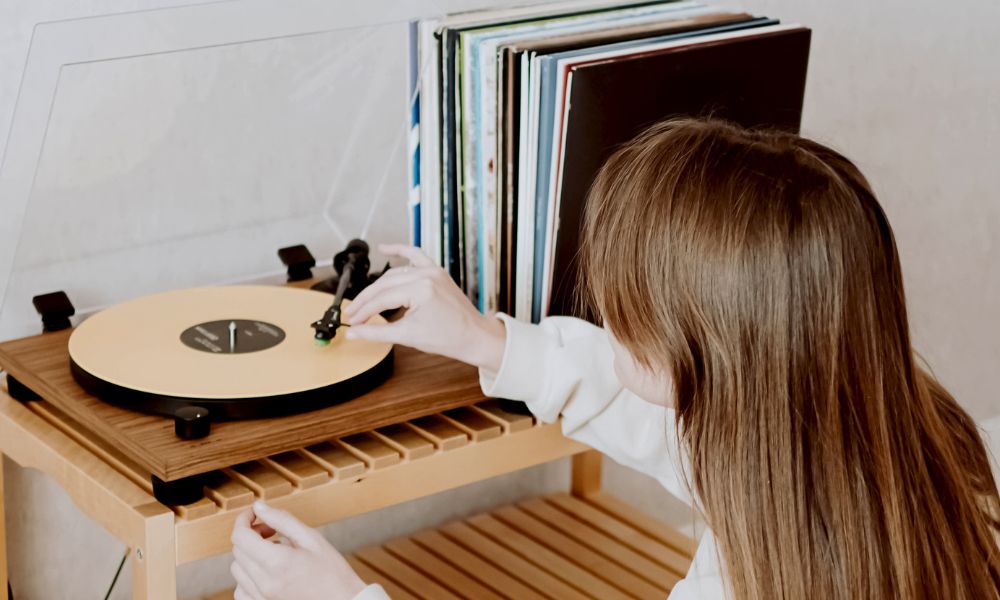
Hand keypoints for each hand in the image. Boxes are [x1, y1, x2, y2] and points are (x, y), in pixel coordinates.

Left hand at [230, 501, 365, 599]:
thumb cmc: (333, 573)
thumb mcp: (312, 539)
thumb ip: (282, 520)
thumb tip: (260, 507)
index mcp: (277, 562)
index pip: (240, 536)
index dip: (244, 519)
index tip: (255, 514)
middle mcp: (264, 583)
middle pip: (238, 551)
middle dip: (250, 534)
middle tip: (271, 530)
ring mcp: (261, 598)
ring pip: (237, 570)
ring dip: (249, 555)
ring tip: (273, 552)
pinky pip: (241, 590)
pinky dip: (248, 577)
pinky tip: (267, 571)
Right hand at [343, 244, 505, 371]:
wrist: (474, 336)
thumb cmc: (448, 338)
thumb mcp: (407, 336)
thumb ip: (376, 333)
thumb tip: (352, 333)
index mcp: (420, 290)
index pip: (381, 299)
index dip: (363, 311)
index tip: (351, 321)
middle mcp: (426, 275)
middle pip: (385, 285)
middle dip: (366, 300)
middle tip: (353, 313)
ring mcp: (433, 271)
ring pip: (395, 274)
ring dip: (378, 285)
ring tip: (363, 299)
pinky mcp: (437, 271)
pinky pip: (416, 255)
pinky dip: (400, 251)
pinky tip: (384, 247)